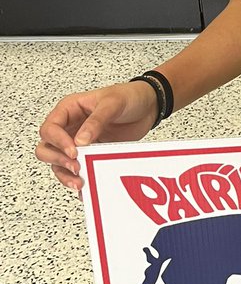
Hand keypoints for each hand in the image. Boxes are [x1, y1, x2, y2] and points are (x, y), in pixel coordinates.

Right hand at [35, 81, 159, 192]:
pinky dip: (80, 179)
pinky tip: (87, 187)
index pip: (50, 128)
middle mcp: (70, 127)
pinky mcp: (92, 154)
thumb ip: (96, 121)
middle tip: (76, 167)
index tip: (73, 151)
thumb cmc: (128, 96)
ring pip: (59, 163)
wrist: (149, 105)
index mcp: (69, 110)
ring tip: (80, 182)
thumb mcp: (112, 103)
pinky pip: (78, 169)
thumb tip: (80, 140)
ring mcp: (79, 142)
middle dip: (57, 160)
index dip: (57, 142)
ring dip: (65, 174)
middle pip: (47, 148)